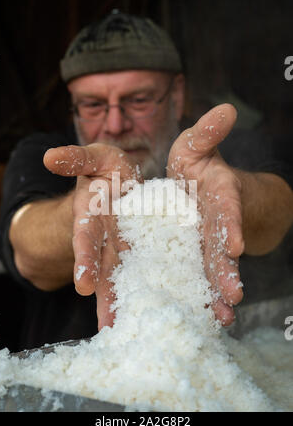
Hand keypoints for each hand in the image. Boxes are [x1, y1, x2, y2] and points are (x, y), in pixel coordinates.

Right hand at [44, 143, 141, 329]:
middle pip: (104, 270)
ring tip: (132, 331)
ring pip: (126, 277)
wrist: (124, 180)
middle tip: (107, 327)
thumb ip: (76, 158)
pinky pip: (150, 269)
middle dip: (104, 296)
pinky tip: (164, 308)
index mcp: (93, 216)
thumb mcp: (94, 157)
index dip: (84, 260)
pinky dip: (156, 288)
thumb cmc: (107, 168)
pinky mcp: (147, 248)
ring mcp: (127, 246)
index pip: (86, 239)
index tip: (82, 285)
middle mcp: (108, 237)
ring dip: (126, 302)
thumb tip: (50, 156)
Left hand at [167, 104, 243, 325]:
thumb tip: (228, 108)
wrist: (193, 189)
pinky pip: (192, 276)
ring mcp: (203, 243)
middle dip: (227, 269)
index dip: (231, 224)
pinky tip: (200, 317)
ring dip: (216, 291)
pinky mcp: (189, 256)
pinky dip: (196, 295)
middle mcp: (214, 222)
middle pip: (221, 247)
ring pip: (210, 268)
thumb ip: (206, 133)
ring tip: (221, 317)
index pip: (227, 208)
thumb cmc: (195, 164)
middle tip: (234, 294)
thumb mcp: (195, 146)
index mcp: (218, 193)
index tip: (234, 243)